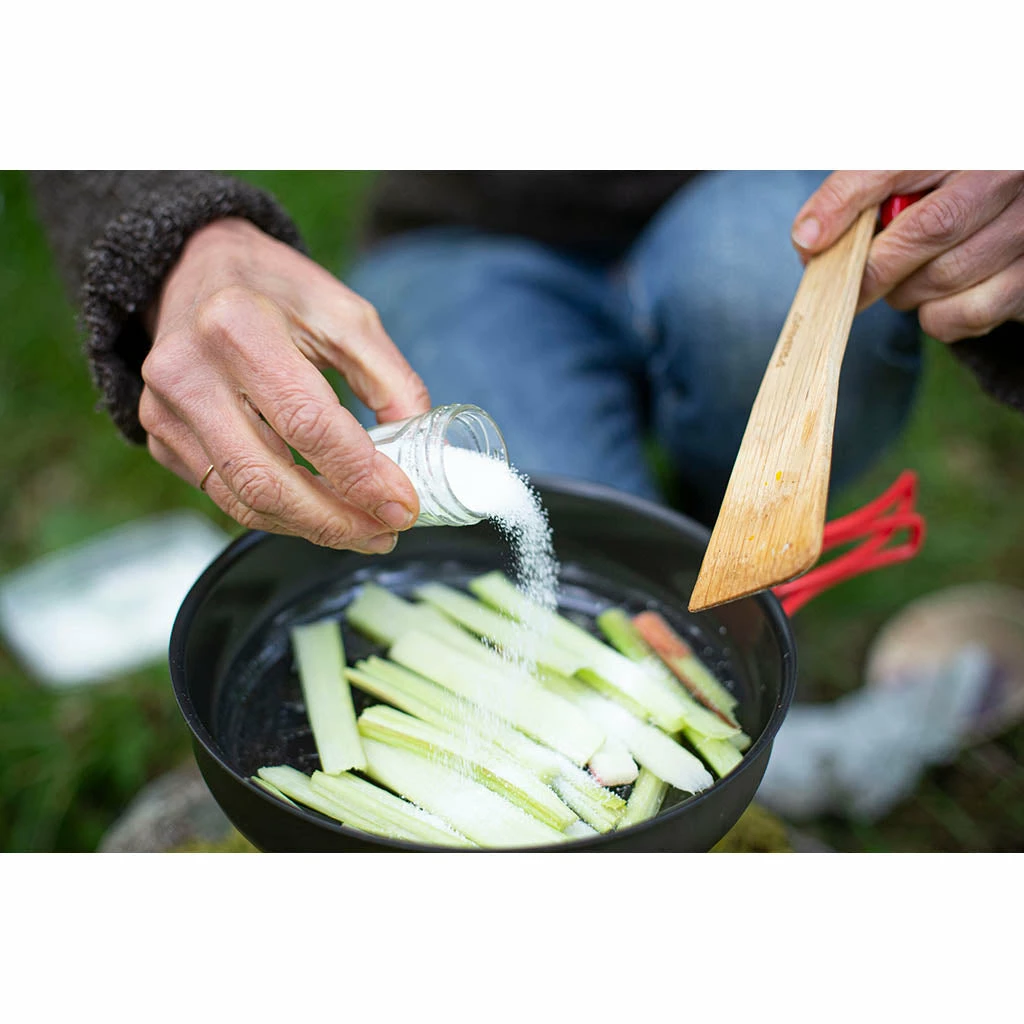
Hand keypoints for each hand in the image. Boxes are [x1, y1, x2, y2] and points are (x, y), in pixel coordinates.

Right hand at [139, 217, 431, 552]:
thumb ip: (391, 380)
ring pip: (243, 500)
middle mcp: (188, 371)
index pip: (307, 424)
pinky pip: (225, 495)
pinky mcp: (160, 437)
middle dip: (336, 521)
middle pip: (268, 479)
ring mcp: (165, 410)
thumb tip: (421, 448)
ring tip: (362, 531)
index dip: (361, 476)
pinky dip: (280, 515)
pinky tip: (319, 512)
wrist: (193, 269)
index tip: (404, 506)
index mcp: (238, 325)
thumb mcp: (347, 315)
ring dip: (311, 528)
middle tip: (385, 532)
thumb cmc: (277, 290)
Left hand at [791, 171, 1023, 341]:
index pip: (895, 164)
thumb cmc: (943, 187)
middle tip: (860, 277)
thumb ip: (854, 193)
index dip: (846, 203)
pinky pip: (968, 315)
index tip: (810, 242)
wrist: (998, 201)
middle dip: (877, 266)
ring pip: (945, 278)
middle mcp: (1008, 174)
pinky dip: (939, 317)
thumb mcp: (903, 170)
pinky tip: (942, 295)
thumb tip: (808, 240)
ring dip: (907, 293)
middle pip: (928, 230)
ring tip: (910, 276)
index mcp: (965, 138)